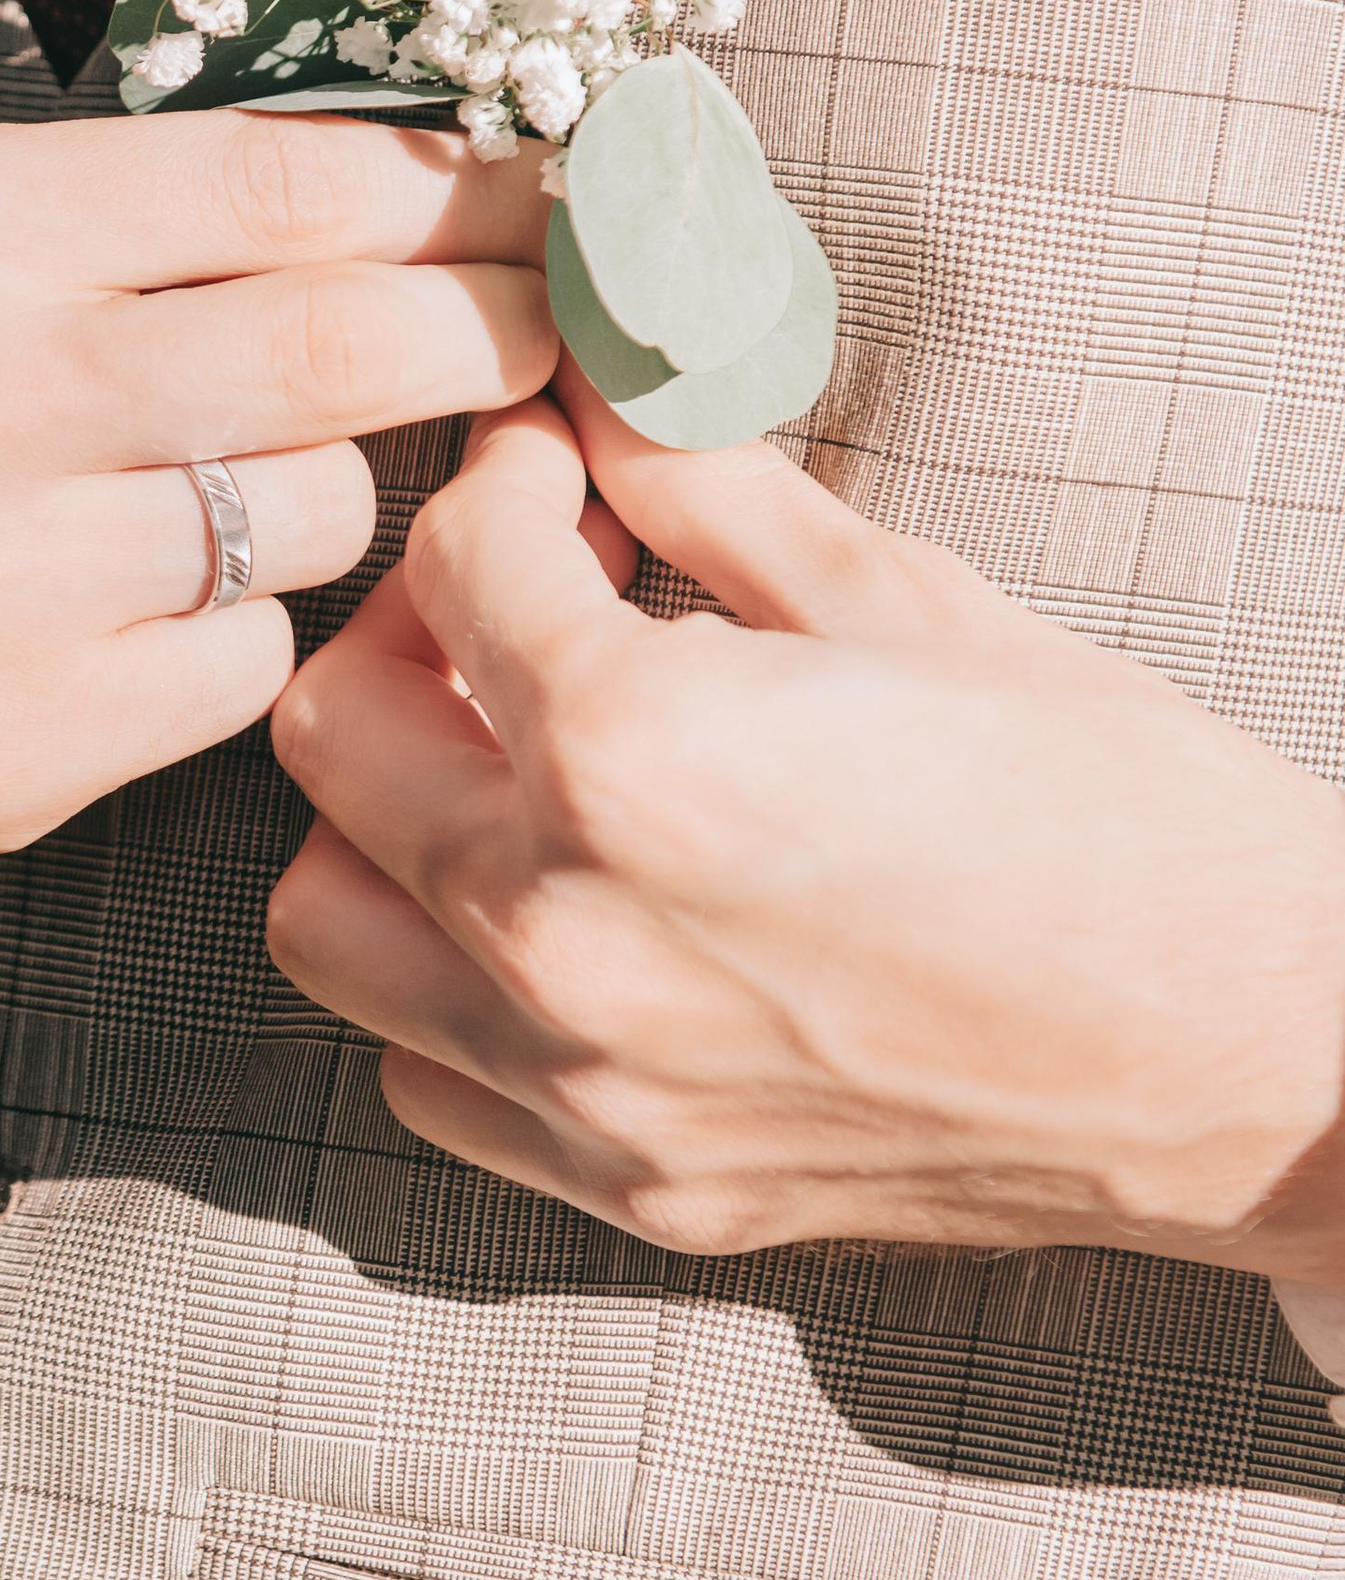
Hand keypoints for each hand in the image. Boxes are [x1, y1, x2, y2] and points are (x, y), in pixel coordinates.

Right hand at [0, 113, 557, 934]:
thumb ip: (155, 208)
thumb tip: (450, 174)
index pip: (288, 182)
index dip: (463, 189)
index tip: (558, 193)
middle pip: (343, 341)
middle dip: (495, 324)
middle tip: (559, 320)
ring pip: (314, 517)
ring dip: (330, 497)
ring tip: (229, 486)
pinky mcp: (5, 740)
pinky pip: (250, 663)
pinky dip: (243, 630)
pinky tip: (143, 608)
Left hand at [267, 379, 1344, 1281]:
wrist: (1255, 1055)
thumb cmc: (1116, 817)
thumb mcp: (905, 603)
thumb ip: (702, 491)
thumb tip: (594, 398)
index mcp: (630, 756)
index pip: (451, 563)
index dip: (504, 479)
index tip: (555, 466)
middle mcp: (564, 935)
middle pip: (332, 735)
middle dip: (412, 630)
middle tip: (521, 600)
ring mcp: (585, 1081)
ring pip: (326, 921)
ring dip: (387, 817)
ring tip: (515, 761)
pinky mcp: (630, 1180)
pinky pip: (424, 1071)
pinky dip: (445, 983)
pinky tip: (565, 911)